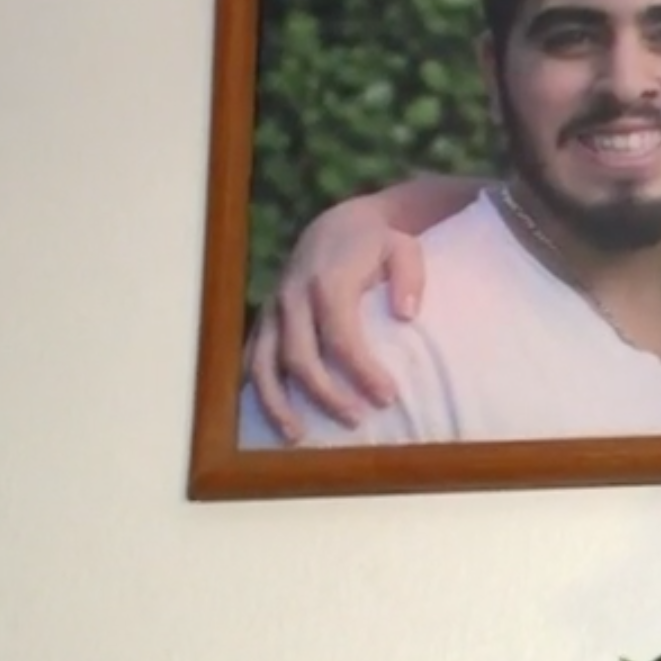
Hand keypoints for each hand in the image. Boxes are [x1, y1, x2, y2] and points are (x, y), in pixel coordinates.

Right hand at [243, 199, 428, 441]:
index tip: (389, 397)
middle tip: (357, 421)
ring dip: (277, 402)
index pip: (340, 336)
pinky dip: (256, 387)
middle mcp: (293, 297)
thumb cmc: (378, 242)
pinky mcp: (265, 317)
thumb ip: (409, 278)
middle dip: (326, 395)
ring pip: (263, 363)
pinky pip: (251, 356)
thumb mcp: (404, 248)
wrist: (339, 223)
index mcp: (328, 282)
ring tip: (297, 436)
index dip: (362, 371)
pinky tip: (270, 416)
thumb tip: (406, 316)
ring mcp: (274, 309)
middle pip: (300, 357)